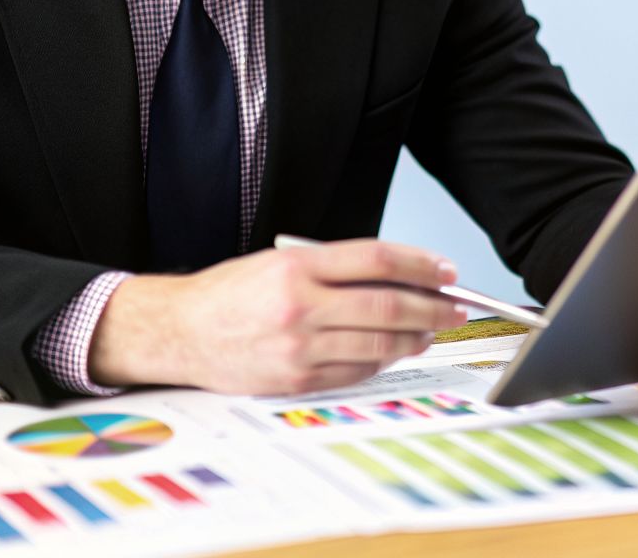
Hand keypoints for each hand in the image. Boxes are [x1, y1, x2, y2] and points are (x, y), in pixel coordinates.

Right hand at [89, 238, 468, 394]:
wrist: (180, 331)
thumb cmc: (230, 294)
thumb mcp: (280, 262)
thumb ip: (334, 267)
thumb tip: (398, 276)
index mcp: (298, 266)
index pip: (378, 260)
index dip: (421, 265)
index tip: (446, 271)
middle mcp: (300, 305)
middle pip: (388, 304)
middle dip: (433, 307)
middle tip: (456, 307)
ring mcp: (299, 346)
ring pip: (378, 343)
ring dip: (416, 337)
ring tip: (432, 331)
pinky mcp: (296, 378)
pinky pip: (355, 372)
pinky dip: (383, 362)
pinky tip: (396, 352)